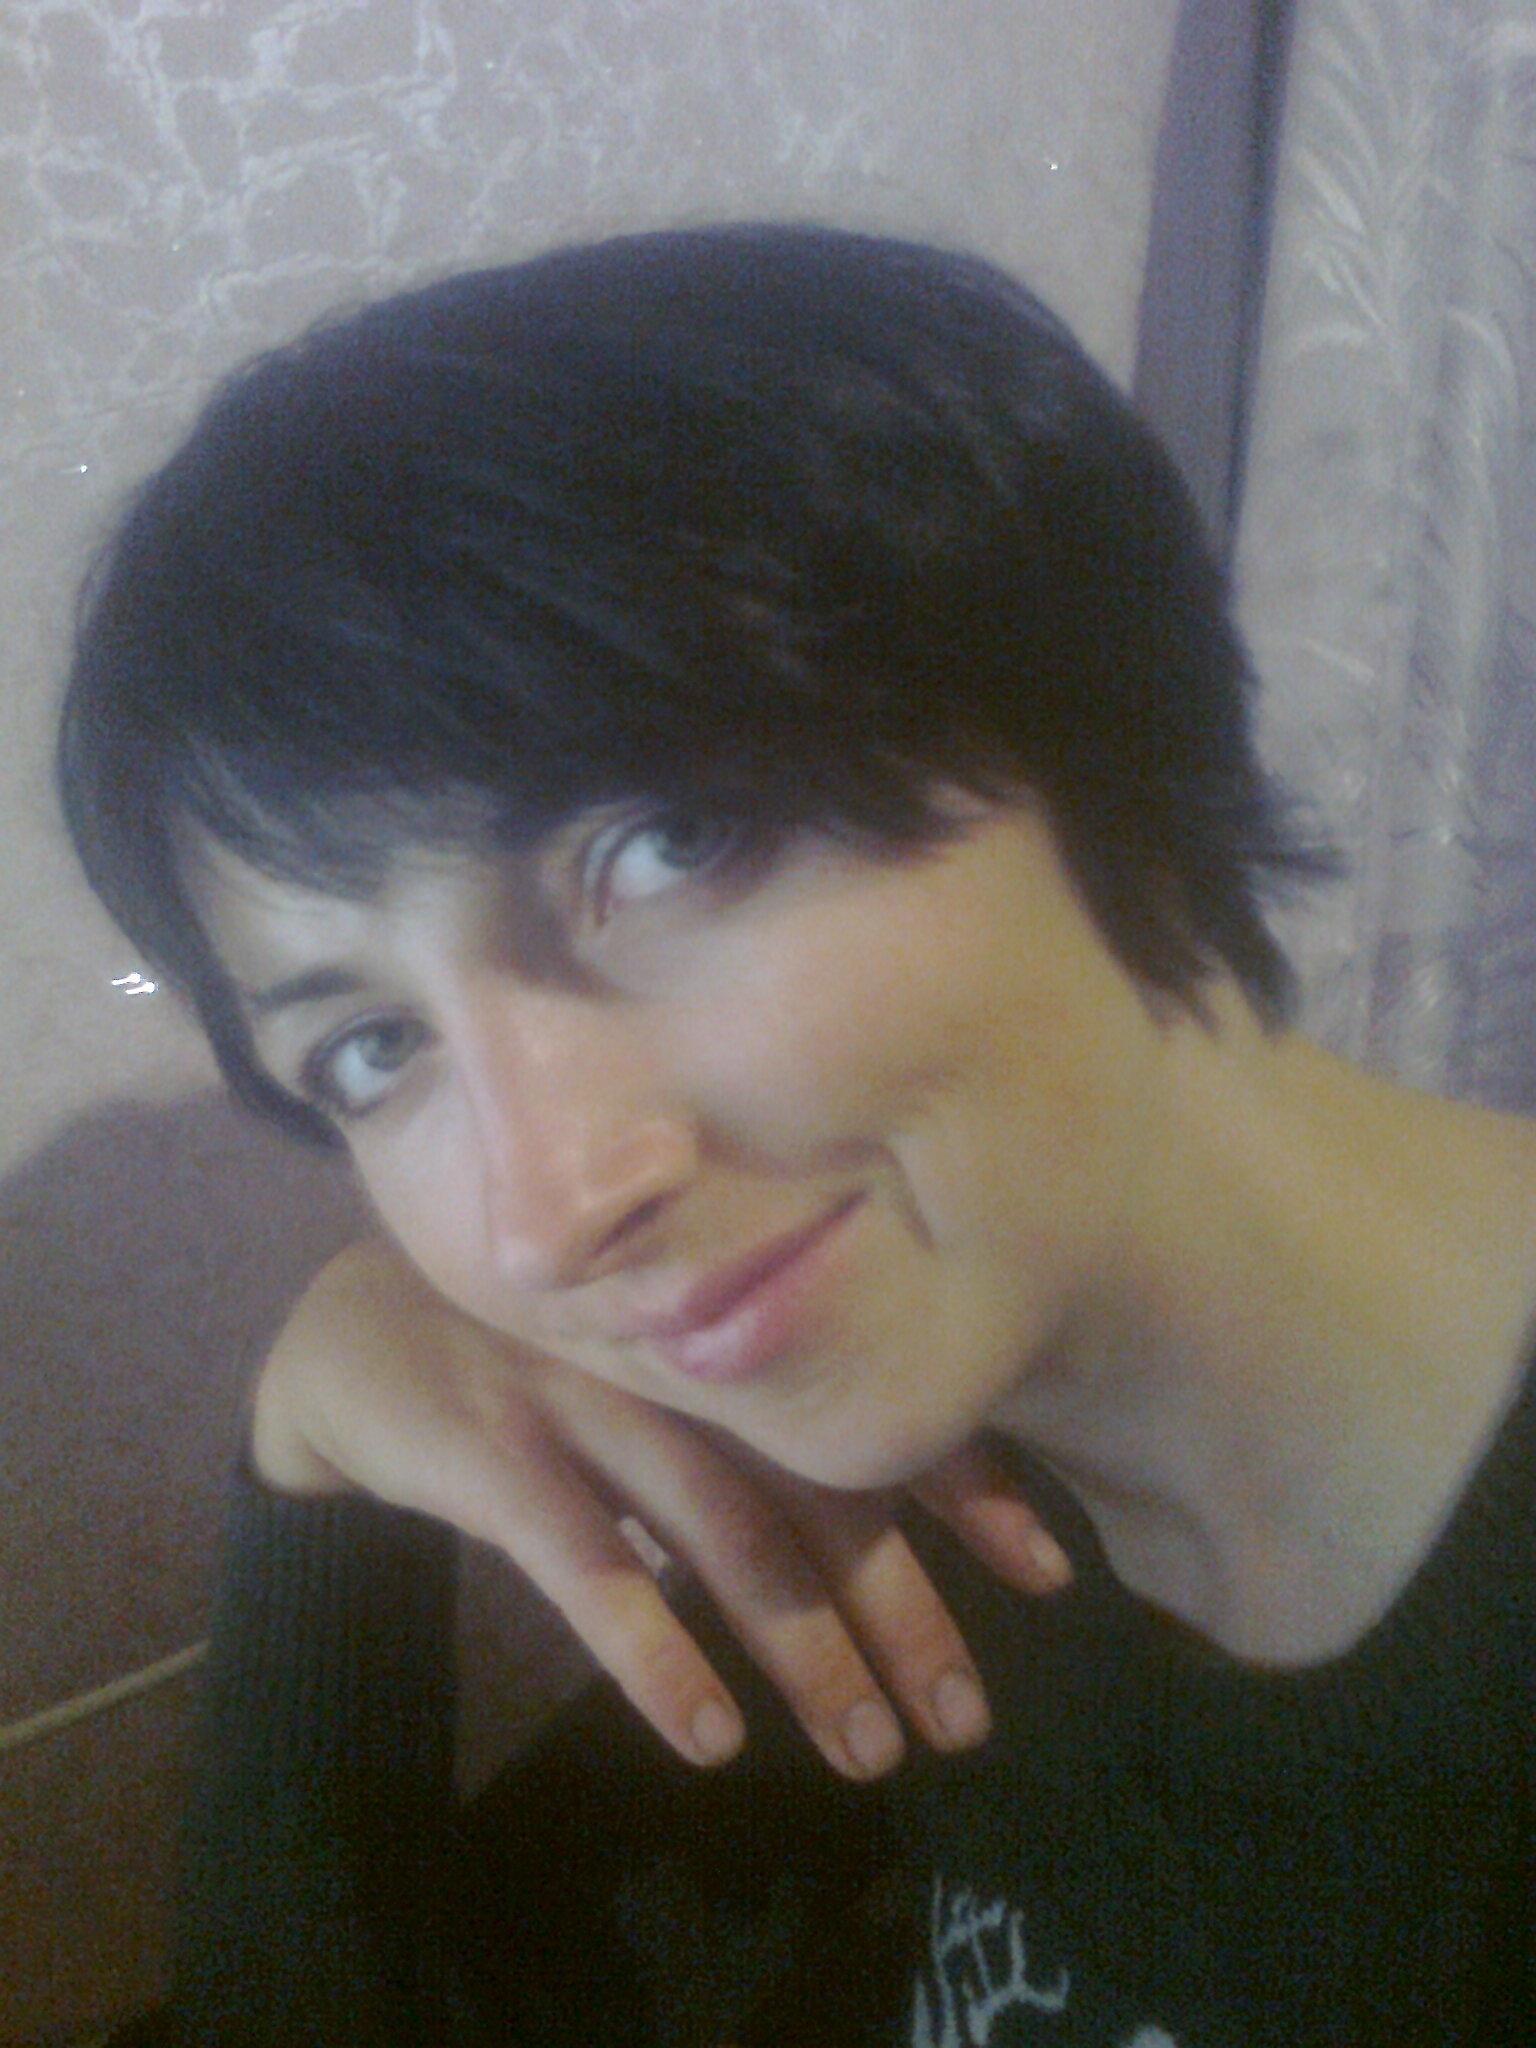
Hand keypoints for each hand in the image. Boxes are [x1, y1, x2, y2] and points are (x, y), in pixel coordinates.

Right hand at [251, 1239, 1070, 1780]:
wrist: (349, 1331)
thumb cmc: (536, 1345)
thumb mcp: (652, 1357)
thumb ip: (754, 1402)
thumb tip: (895, 1498)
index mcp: (728, 1322)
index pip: (865, 1400)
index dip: (965, 1485)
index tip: (1048, 1574)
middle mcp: (677, 1350)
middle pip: (815, 1484)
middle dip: (901, 1606)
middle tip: (966, 1723)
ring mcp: (586, 1394)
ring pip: (721, 1532)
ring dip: (804, 1649)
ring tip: (869, 1753)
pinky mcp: (494, 1453)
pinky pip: (588, 1565)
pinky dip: (653, 1651)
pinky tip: (708, 1737)